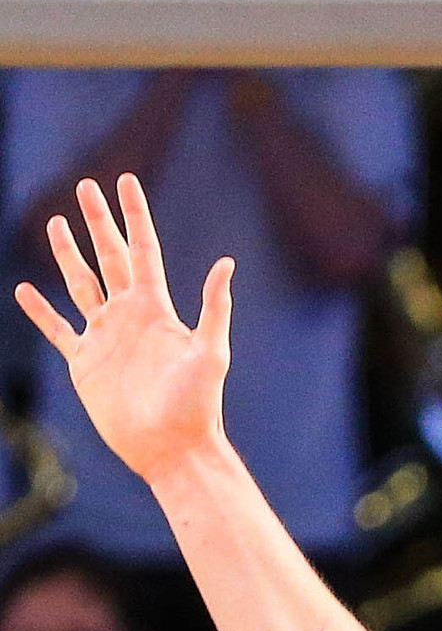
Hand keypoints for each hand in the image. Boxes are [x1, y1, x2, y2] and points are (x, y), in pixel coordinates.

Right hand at [15, 174, 233, 488]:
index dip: (134, 216)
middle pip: (109, 257)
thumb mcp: (211, 354)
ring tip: (57, 223)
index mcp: (156, 309)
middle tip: (86, 186)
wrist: (172, 449)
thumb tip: (226, 262)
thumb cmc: (196, 406)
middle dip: (98, 222)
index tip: (125, 181)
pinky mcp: (85, 363)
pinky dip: (41, 311)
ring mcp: (105, 337)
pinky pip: (59, 330)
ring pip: (81, 284)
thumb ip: (215, 309)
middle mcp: (129, 316)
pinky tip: (25, 291)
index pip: (142, 251)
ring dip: (69, 254)